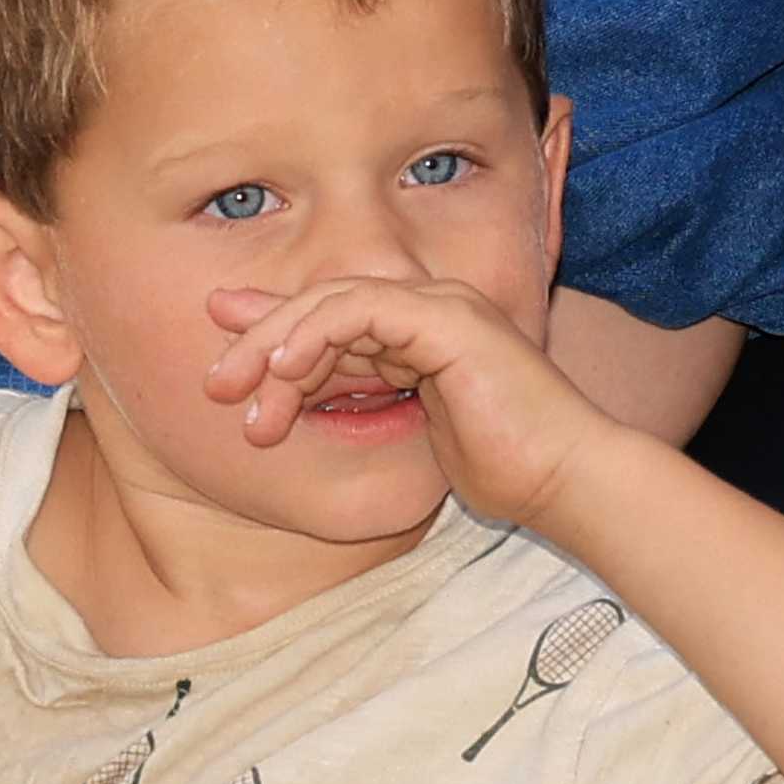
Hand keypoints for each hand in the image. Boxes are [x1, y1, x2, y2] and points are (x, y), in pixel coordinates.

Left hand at [203, 274, 589, 530]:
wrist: (566, 483)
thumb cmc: (504, 470)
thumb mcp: (408, 432)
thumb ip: (357, 400)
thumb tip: (293, 394)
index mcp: (425, 331)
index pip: (335, 320)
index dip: (276, 335)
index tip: (225, 362)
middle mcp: (432, 307)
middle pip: (325, 304)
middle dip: (262, 339)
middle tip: (216, 381)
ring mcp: (442, 305)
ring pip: (334, 300)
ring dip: (277, 344)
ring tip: (239, 390)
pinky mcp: (447, 318)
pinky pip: (361, 309)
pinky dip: (314, 333)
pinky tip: (283, 370)